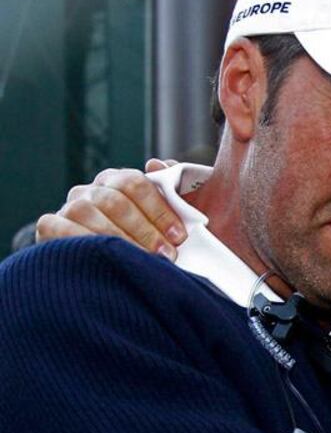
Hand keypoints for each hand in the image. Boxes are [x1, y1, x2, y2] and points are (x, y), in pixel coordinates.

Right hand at [35, 159, 185, 259]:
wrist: (114, 269)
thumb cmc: (148, 242)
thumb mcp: (165, 219)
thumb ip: (170, 189)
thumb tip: (157, 163)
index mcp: (117, 180)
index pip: (135, 183)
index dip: (159, 210)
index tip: (179, 235)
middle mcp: (91, 190)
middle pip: (115, 201)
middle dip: (144, 230)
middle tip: (167, 254)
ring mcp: (69, 207)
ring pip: (88, 214)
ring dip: (119, 240)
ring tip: (143, 262)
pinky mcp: (50, 226)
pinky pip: (60, 229)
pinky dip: (83, 242)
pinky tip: (106, 259)